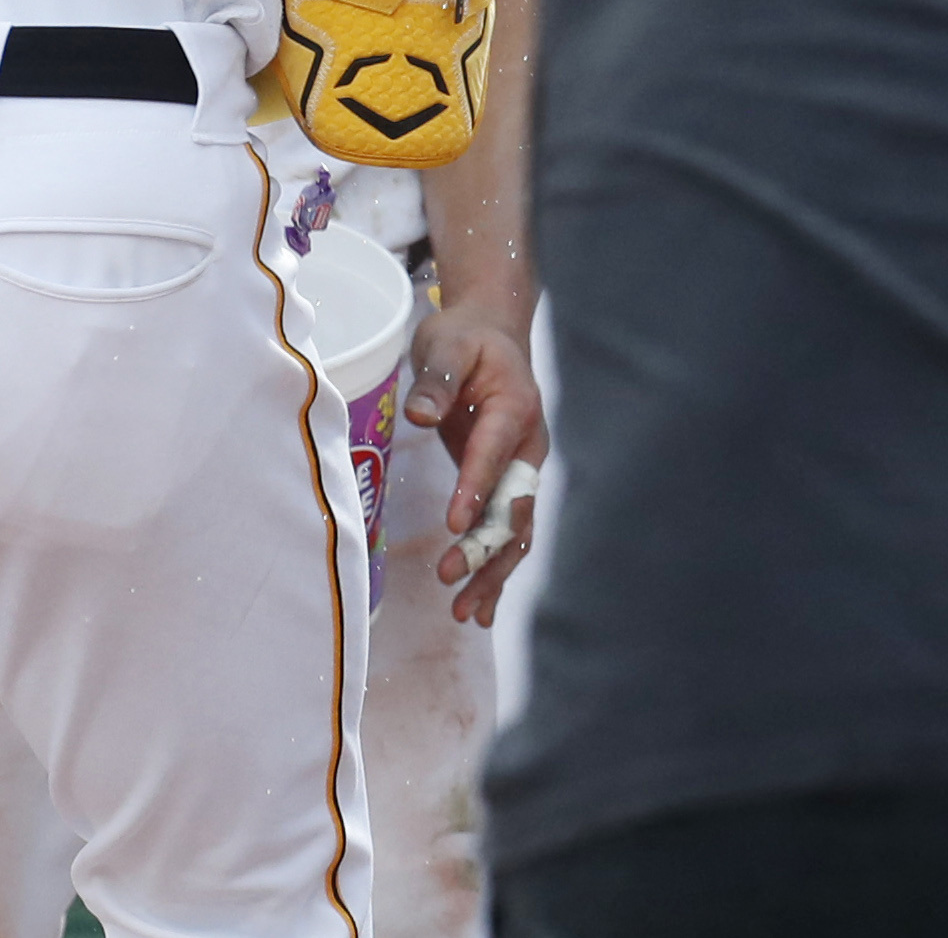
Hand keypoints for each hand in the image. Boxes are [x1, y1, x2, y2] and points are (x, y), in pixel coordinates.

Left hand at [406, 303, 546, 623]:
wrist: (492, 335)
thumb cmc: (465, 339)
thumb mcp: (446, 345)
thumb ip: (436, 379)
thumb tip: (420, 414)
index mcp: (514, 409)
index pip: (494, 454)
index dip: (477, 488)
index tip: (456, 523)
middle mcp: (527, 448)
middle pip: (513, 506)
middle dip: (486, 546)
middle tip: (451, 576)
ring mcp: (522, 471)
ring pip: (515, 531)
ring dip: (492, 571)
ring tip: (464, 611)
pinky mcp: (507, 486)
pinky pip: (507, 534)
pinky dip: (496, 572)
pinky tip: (480, 611)